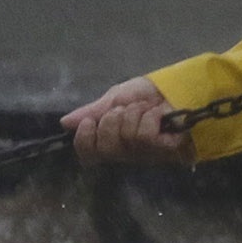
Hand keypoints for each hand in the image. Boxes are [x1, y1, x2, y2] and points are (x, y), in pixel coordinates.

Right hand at [63, 77, 187, 164]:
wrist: (177, 86)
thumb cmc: (147, 94)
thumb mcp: (115, 97)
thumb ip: (93, 111)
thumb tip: (64, 123)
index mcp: (111, 140)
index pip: (88, 155)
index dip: (85, 141)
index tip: (90, 122)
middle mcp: (126, 152)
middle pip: (106, 149)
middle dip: (112, 122)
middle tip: (123, 110)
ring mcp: (146, 153)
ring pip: (127, 139)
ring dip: (133, 115)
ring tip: (144, 108)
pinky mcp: (164, 149)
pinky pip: (146, 137)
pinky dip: (149, 118)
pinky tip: (158, 114)